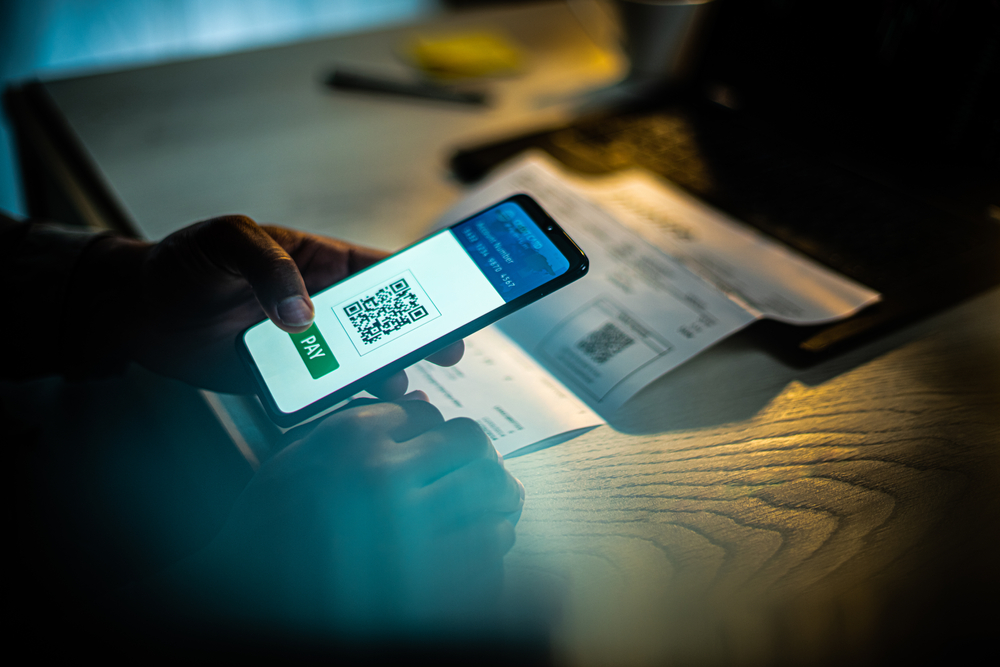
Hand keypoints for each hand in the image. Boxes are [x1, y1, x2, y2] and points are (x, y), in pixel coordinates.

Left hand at [74, 215, 461, 392]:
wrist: (138, 314)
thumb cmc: (185, 263)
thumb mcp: (228, 241)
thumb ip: (269, 267)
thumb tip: (304, 315)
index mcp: (321, 263)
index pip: (383, 270)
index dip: (422, 284)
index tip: (454, 299)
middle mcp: (322, 305)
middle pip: (384, 321)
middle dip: (419, 335)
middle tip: (448, 351)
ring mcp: (308, 346)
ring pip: (362, 361)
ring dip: (387, 373)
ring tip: (402, 387)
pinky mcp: (288, 380)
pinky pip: (328, 392)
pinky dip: (349, 403)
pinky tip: (365, 411)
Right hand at [167, 399, 523, 636]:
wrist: (250, 597)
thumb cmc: (270, 528)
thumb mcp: (301, 456)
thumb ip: (363, 425)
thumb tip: (427, 409)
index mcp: (353, 440)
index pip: (433, 417)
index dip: (438, 434)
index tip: (436, 450)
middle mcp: (388, 481)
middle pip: (474, 449)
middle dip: (480, 461)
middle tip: (476, 475)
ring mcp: (414, 535)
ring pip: (494, 499)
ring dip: (491, 505)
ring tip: (475, 514)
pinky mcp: (432, 585)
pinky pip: (490, 556)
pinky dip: (486, 553)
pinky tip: (462, 556)